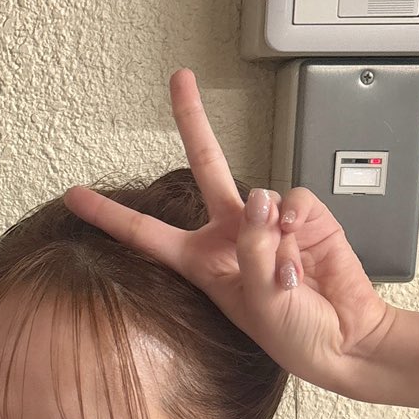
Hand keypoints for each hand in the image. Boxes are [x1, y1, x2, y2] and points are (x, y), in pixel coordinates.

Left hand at [64, 70, 397, 395]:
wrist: (346, 341)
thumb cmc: (294, 334)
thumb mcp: (256, 301)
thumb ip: (253, 249)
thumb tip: (262, 199)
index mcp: (201, 262)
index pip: (145, 233)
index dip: (108, 214)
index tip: (73, 194)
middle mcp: (231, 235)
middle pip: (205, 164)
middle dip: (193, 119)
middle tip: (179, 77)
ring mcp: (270, 223)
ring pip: (260, 196)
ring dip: (272, 232)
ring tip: (288, 275)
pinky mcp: (306, 218)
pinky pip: (293, 200)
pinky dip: (298, 220)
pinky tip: (303, 247)